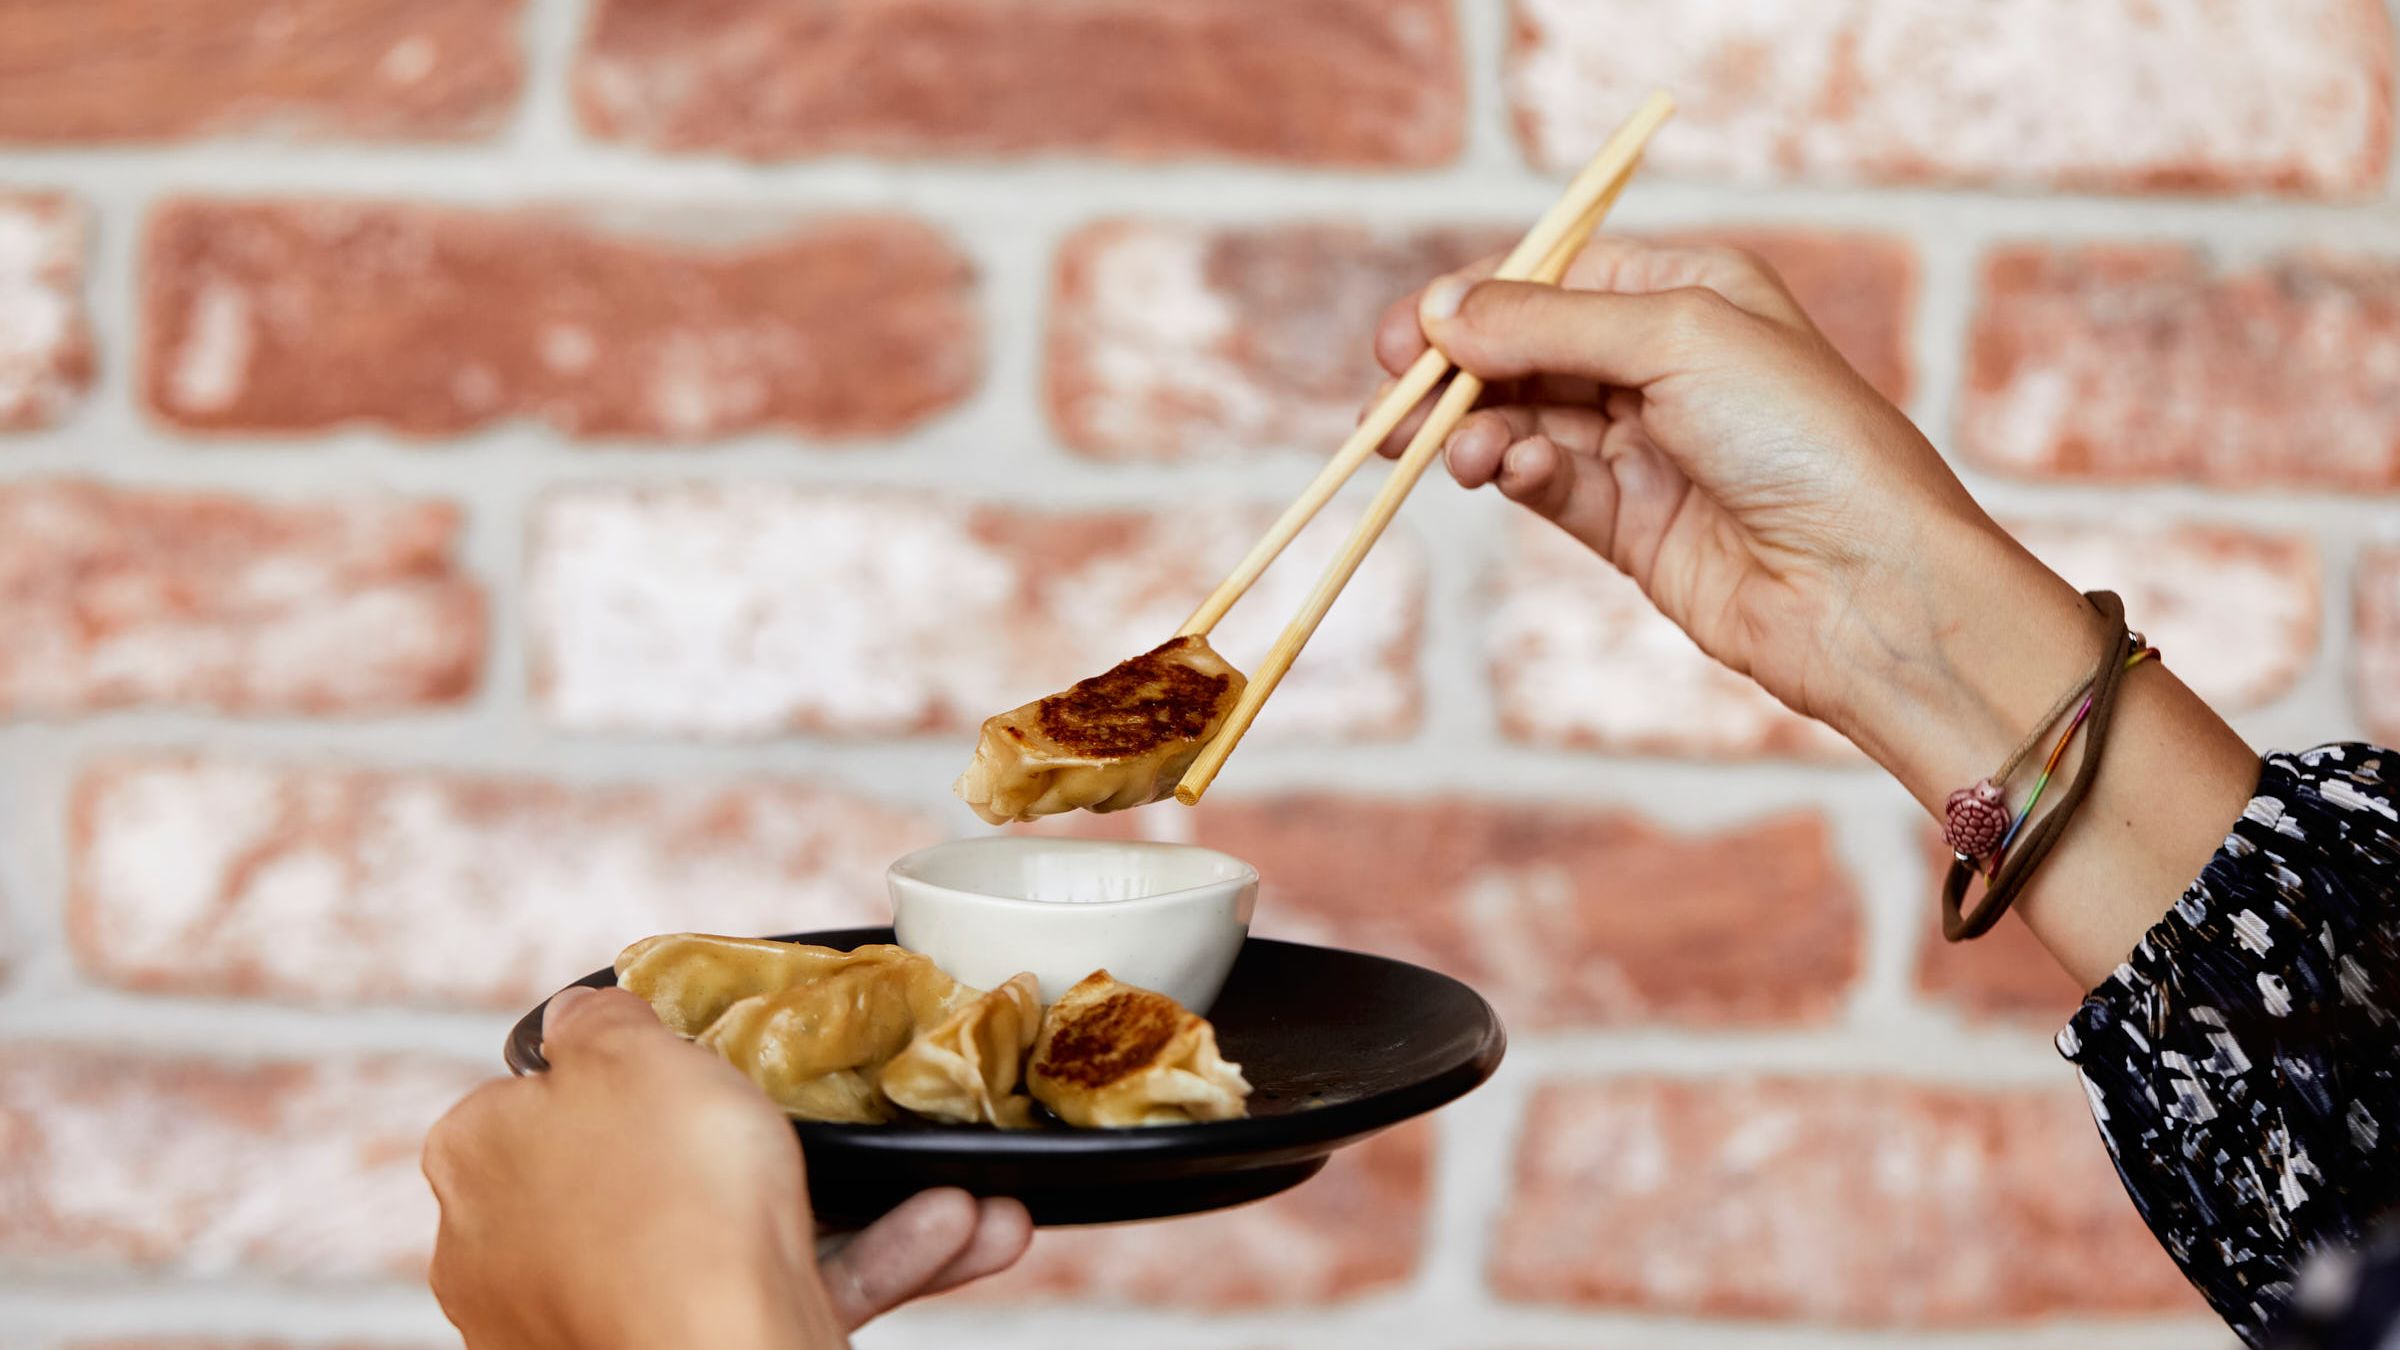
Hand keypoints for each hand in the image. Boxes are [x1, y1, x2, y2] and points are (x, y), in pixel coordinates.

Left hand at [423, 987, 1031, 1349]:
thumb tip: (585, 1013)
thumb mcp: (633, 1055)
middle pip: (657, 1165)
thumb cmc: (669, 1208)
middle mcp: (512, 1250)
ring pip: (738, 1236)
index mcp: (480, 1159)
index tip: (707, 1061)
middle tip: (844, 1117)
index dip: (635, 1066)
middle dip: (776, 1140)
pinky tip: (953, 1233)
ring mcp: (593, 1320)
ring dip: (860, 1207)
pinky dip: (865, 1266)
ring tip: (949, 1190)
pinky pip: (780, 1294)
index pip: (547, 1089)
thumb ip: (604, 1019)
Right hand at [1376, 238, 2254, 985]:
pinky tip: (1509, 475)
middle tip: (1391, 400)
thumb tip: (1441, 312)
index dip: (1474, 304)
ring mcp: (1648, 449)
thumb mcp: (1676, 338)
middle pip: (1527, 354)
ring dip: (1480, 431)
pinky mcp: (1633, 527)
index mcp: (1691, 294)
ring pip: (1526, 423)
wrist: (1869, 585)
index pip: (1554, 280)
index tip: (1405, 336)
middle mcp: (1667, 365)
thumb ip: (1548, 323)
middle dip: (1458, 374)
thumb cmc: (1805, 439)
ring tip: (1453, 452)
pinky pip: (1549, 487)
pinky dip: (1519, 476)